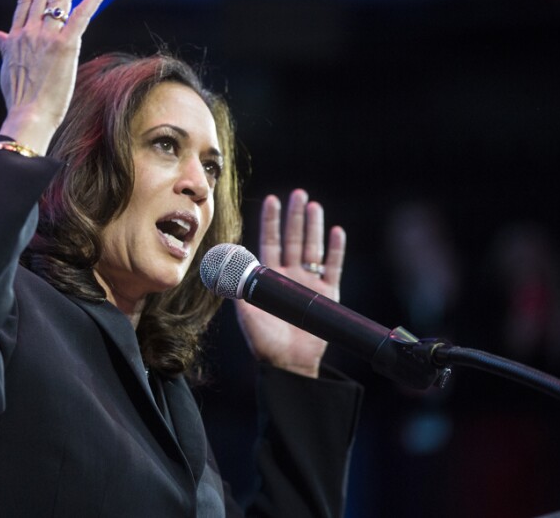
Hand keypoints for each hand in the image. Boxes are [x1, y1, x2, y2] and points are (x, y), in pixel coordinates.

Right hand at [0, 0, 107, 153]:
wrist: (27, 114)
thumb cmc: (19, 97)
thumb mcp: (6, 67)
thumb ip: (4, 46)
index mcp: (16, 36)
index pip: (28, 0)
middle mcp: (30, 32)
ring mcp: (47, 38)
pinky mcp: (65, 47)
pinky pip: (80, 17)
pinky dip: (91, 0)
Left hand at [235, 189, 345, 377]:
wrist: (288, 364)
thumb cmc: (264, 341)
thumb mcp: (246, 311)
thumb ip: (238, 287)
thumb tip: (223, 263)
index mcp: (269, 278)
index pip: (270, 242)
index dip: (271, 221)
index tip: (272, 200)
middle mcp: (290, 276)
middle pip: (293, 239)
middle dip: (295, 217)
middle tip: (298, 194)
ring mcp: (310, 283)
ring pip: (312, 248)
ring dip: (314, 227)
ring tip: (314, 205)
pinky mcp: (327, 295)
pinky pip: (333, 267)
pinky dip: (335, 250)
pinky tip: (336, 232)